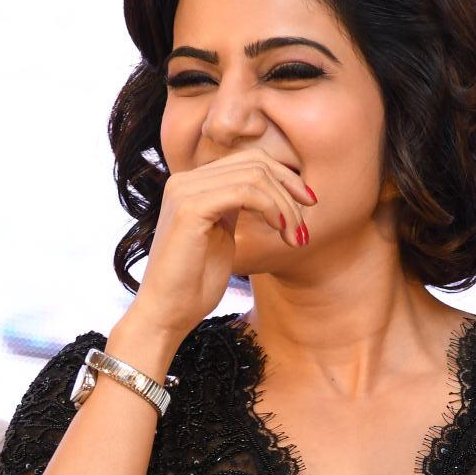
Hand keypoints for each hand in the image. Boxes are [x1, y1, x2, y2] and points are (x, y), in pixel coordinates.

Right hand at [134, 149, 317, 338]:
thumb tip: (269, 195)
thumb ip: (236, 210)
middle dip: (290, 190)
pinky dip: (271, 208)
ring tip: (295, 237)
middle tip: (303, 228)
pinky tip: (280, 230)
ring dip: (285, 206)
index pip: (249, 160)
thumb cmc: (195, 285)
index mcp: (194, 184)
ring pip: (254, 175)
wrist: (166, 314)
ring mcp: (185, 190)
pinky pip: (244, 191)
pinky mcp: (189, 207)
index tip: (308, 204)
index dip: (285, 178)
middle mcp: (186, 180)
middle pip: (255, 162)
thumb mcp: (223, 237)